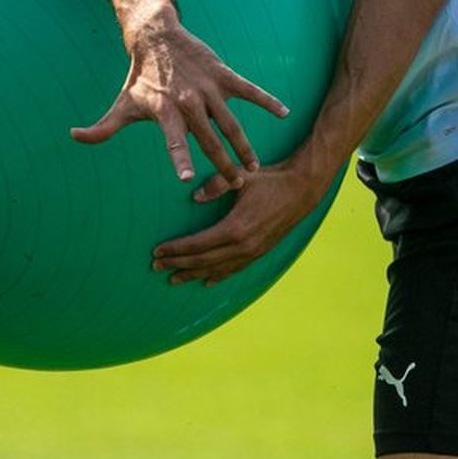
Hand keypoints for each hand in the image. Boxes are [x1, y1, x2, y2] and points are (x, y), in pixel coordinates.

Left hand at [71, 19, 286, 181]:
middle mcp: (188, 101)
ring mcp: (208, 88)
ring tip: (253, 166)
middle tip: (235, 184)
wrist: (157, 37)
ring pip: (231, 121)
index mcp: (165, 112)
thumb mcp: (122, 104)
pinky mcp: (224, 75)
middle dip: (222, 162)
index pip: (173, 140)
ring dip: (244, 144)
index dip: (180, 158)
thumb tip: (73, 137)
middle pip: (208, 138)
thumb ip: (102, 128)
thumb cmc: (140, 78)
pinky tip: (284, 113)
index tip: (188, 179)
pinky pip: (249, 89)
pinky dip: (266, 99)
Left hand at [151, 156, 332, 284]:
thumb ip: (216, 184)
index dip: (176, 249)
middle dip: (177, 264)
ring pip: (217, 269)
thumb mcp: (241, 176)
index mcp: (236, 228)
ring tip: (173, 279)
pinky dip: (218, 276)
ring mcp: (253, 252)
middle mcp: (244, 245)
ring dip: (193, 275)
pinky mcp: (260, 252)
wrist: (302, 190)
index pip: (198, 244)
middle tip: (155, 267)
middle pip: (203, 261)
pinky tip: (206, 281)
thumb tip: (194, 197)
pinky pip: (234, 269)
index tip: (156, 251)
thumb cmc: (270, 179)